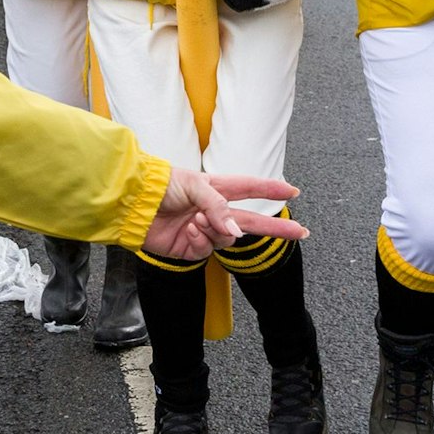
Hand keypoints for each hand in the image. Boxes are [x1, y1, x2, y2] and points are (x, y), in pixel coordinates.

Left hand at [141, 169, 306, 260]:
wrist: (132, 203)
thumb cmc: (160, 184)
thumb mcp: (194, 184)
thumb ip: (219, 206)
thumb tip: (236, 232)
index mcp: (215, 188)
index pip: (250, 189)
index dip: (271, 191)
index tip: (293, 192)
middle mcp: (212, 210)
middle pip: (251, 221)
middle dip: (275, 228)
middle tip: (301, 232)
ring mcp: (203, 230)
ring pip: (227, 239)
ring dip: (215, 230)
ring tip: (195, 219)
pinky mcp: (190, 248)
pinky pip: (206, 250)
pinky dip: (199, 240)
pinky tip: (187, 231)